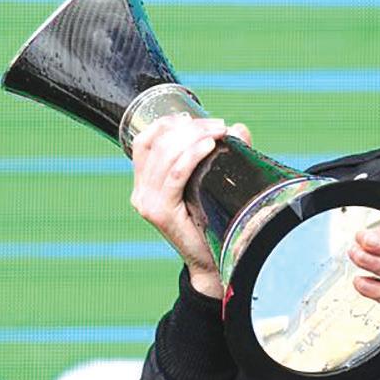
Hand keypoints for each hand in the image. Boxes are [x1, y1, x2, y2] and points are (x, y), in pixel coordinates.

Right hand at [130, 114, 251, 297]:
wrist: (215, 262)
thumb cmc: (215, 221)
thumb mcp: (214, 181)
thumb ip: (225, 153)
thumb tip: (239, 127)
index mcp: (145, 182)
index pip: (145, 141)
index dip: (167, 123)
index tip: (195, 117)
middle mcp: (140, 191)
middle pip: (158, 144)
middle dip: (190, 127)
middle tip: (218, 124)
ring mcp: (147, 203)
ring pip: (166, 156)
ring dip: (195, 137)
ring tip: (220, 131)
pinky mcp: (160, 213)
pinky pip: (175, 175)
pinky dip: (192, 156)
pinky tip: (209, 146)